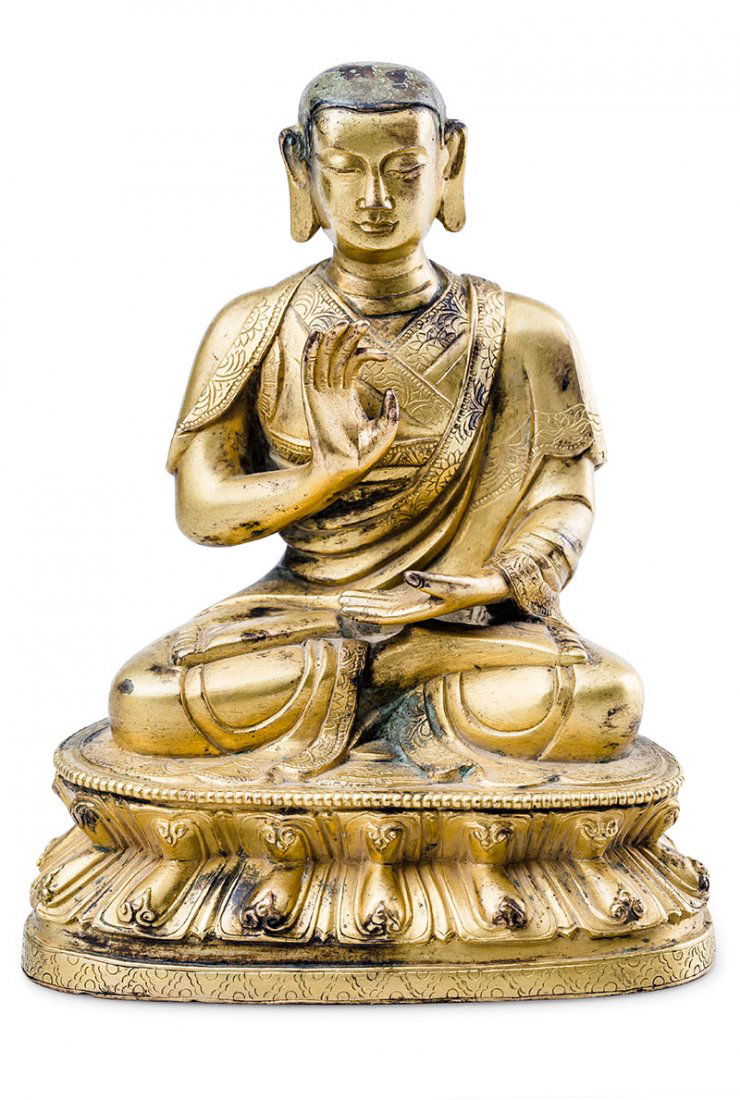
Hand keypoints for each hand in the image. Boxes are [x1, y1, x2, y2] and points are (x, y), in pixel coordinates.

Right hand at [302, 322, 398, 486]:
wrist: (343, 470)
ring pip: (324, 358)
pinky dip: (311, 352)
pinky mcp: (311, 398)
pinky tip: (318, 335)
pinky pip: (309, 370)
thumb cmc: (363, 455)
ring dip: (332, 339)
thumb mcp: (386, 430)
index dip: (367, 352)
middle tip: (363, 324)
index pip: (353, 363)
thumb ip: (392, 411)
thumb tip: (390, 391)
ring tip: (343, 323)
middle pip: (338, 355)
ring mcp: (321, 394)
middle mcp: (333, 391)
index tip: (385, 355)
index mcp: (348, 395)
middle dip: (348, 337)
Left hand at [339, 568, 508, 626]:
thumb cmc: (471, 588)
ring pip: (383, 605)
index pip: (385, 615)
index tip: (347, 609)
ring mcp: (415, 603)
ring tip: (343, 599)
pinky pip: (391, 598)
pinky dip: (376, 596)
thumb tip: (408, 576)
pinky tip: (364, 594)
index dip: (365, 613)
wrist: (487, 589)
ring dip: (364, 602)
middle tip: (337, 603)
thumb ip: (430, 582)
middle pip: (380, 611)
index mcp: (419, 611)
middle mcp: (413, 610)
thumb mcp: (452, 584)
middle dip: (359, 608)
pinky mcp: (417, 595)